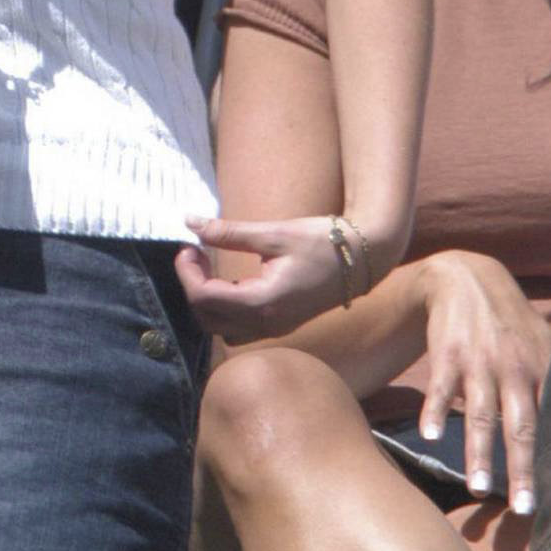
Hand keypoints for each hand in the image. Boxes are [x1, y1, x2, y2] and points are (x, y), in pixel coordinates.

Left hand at [177, 215, 389, 341]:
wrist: (364, 258)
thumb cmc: (323, 242)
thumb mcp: (274, 233)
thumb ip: (229, 232)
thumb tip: (190, 222)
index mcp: (264, 303)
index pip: (204, 298)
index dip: (186, 272)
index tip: (188, 246)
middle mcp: (268, 324)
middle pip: (207, 319)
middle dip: (192, 286)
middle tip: (195, 253)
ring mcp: (275, 328)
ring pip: (222, 328)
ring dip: (207, 300)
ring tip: (210, 266)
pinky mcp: (280, 324)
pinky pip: (239, 326)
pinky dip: (225, 306)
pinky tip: (229, 278)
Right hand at [415, 251, 550, 513]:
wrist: (467, 279)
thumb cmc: (511, 323)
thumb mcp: (544, 346)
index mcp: (541, 371)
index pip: (549, 423)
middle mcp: (513, 369)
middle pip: (520, 426)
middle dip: (522, 468)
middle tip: (523, 508)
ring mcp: (479, 362)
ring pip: (481, 414)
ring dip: (479, 453)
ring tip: (478, 488)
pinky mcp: (447, 354)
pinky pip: (441, 388)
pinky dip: (435, 411)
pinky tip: (431, 436)